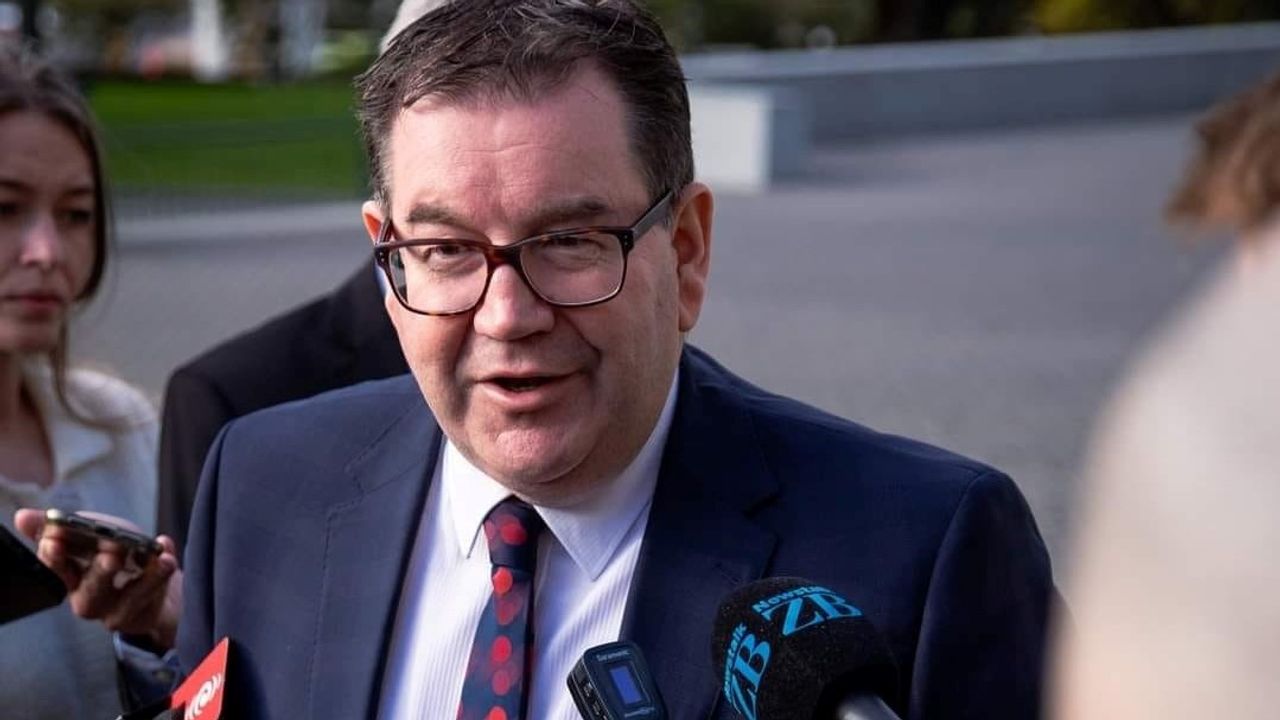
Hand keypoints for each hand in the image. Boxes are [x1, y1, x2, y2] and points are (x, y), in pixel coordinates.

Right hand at [13, 508, 182, 651]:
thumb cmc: (117, 557)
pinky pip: (157, 595)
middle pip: (90, 590)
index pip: (56, 569)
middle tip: (112, 553)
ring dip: (144, 577)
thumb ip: (63, 526)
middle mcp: (88, 598)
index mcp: (71, 577)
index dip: (54, 557)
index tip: (54, 541)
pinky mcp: (142, 615)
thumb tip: (22, 516)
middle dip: (100, 570)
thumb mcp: (93, 535)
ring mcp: (116, 611)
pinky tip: (169, 554)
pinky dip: (165, 573)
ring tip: (157, 556)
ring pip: (128, 599)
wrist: (153, 588)